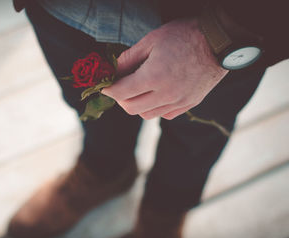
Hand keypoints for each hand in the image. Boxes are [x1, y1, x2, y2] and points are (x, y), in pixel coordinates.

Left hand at [101, 18, 227, 119]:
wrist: (219, 41)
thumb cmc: (185, 36)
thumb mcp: (152, 40)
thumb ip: (129, 58)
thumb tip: (113, 70)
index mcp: (153, 77)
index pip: (121, 93)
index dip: (109, 90)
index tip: (105, 86)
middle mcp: (166, 94)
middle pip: (131, 108)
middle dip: (120, 99)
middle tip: (120, 88)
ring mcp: (179, 102)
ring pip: (147, 115)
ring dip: (137, 105)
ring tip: (138, 91)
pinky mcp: (189, 104)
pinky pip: (164, 115)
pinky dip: (155, 108)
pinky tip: (156, 95)